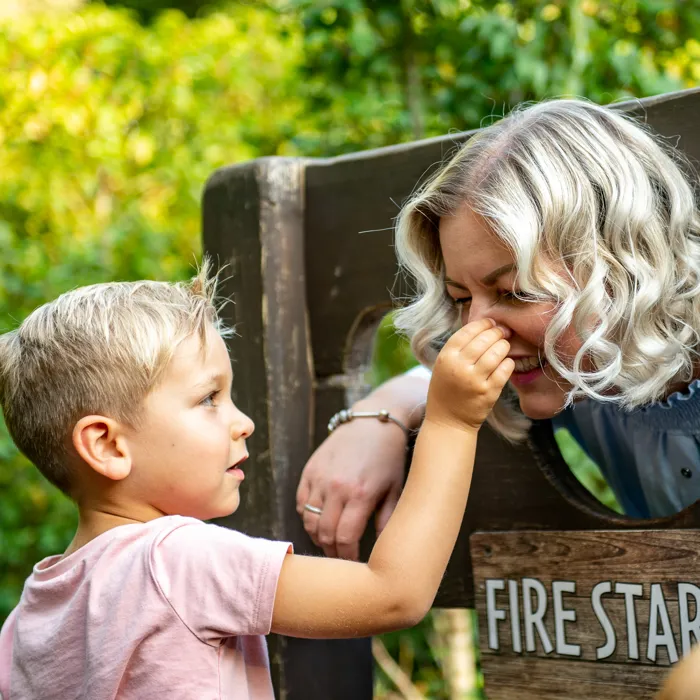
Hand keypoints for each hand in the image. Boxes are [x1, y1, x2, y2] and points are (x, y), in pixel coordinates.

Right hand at [296, 373, 428, 560]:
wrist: (373, 423)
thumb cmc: (389, 458)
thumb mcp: (395, 490)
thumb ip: (388, 521)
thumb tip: (386, 551)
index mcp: (360, 494)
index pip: (344, 538)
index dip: (347, 556)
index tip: (353, 562)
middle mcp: (336, 487)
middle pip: (324, 533)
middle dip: (331, 551)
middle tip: (340, 556)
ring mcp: (320, 477)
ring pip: (309, 521)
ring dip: (317, 536)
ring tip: (329, 541)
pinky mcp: (310, 470)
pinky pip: (301, 503)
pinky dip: (308, 516)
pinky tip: (320, 520)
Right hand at [425, 318, 513, 432]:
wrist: (448, 422)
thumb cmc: (447, 390)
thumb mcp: (444, 365)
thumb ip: (459, 348)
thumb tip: (485, 327)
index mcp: (446, 357)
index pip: (468, 331)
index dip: (483, 323)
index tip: (491, 322)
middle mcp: (459, 367)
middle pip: (485, 339)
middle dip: (497, 332)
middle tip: (503, 332)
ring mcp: (475, 380)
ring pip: (497, 352)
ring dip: (504, 346)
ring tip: (504, 347)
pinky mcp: (488, 392)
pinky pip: (505, 370)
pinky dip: (508, 363)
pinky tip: (506, 363)